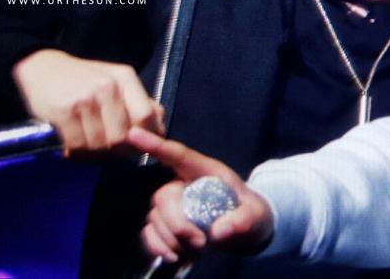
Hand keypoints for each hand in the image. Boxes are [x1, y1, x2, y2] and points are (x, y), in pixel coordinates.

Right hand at [12, 48, 163, 154]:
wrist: (42, 67)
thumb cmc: (84, 79)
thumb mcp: (116, 82)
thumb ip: (140, 104)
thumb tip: (160, 130)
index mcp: (125, 78)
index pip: (146, 117)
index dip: (143, 137)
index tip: (134, 144)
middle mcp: (107, 87)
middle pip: (123, 136)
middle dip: (117, 150)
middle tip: (107, 150)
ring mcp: (85, 99)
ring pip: (100, 144)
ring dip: (95, 153)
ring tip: (89, 147)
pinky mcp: (63, 111)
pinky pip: (78, 145)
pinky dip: (77, 152)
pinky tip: (74, 146)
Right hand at [128, 127, 273, 263]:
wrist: (246, 232)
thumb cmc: (251, 213)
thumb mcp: (256, 215)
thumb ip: (244, 219)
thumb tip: (221, 231)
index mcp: (206, 171)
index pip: (178, 155)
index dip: (156, 145)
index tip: (134, 134)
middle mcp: (184, 184)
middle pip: (164, 196)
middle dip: (178, 223)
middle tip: (201, 242)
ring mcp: (173, 205)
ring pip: (155, 218)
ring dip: (172, 239)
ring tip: (197, 250)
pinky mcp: (166, 225)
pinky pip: (149, 233)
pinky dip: (159, 247)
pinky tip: (176, 255)